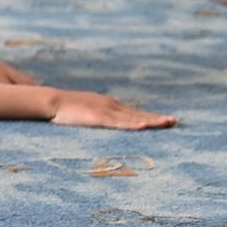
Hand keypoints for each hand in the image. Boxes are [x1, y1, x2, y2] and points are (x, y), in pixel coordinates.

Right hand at [50, 90, 175, 128]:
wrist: (53, 101)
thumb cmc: (67, 108)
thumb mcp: (88, 111)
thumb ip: (100, 115)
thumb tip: (108, 121)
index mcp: (110, 105)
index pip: (135, 112)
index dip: (151, 116)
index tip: (166, 120)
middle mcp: (112, 106)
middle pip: (138, 113)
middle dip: (157, 118)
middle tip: (174, 121)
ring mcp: (106, 111)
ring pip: (133, 118)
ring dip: (150, 120)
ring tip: (166, 123)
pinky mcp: (99, 118)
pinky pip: (118, 123)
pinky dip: (132, 124)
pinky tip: (143, 126)